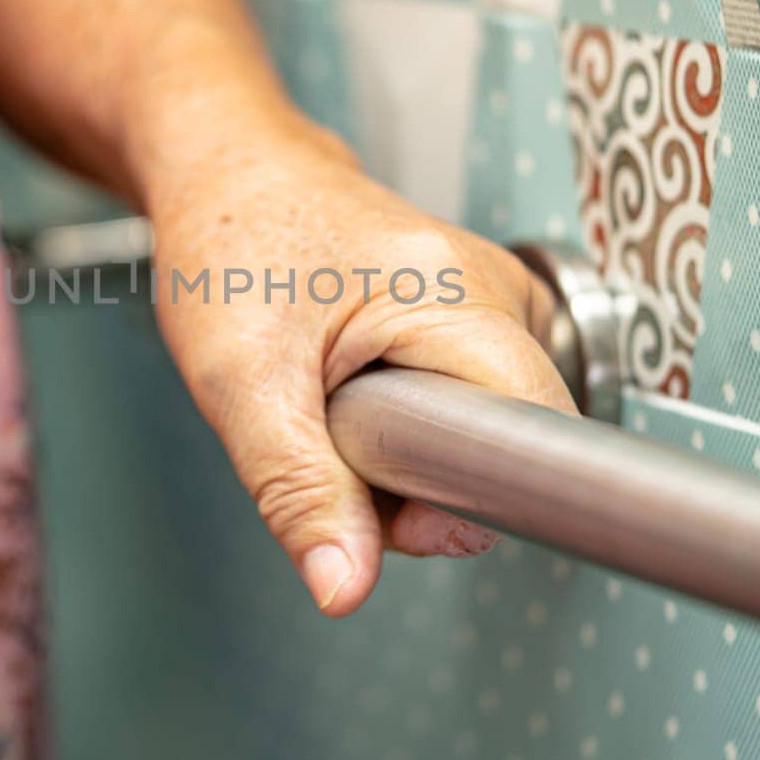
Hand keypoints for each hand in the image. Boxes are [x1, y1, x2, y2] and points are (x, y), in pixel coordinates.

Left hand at [148, 120, 575, 616]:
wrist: (228, 171)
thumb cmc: (230, 244)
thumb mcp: (241, 379)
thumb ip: (296, 489)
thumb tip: (343, 589)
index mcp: (459, 294)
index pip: (532, 439)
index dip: (465, 498)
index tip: (393, 503)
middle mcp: (500, 289)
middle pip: (510, 445)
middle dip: (420, 481)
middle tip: (333, 436)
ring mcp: (496, 298)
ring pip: (488, 434)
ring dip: (410, 456)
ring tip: (339, 399)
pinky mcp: (479, 313)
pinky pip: (473, 406)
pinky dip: (413, 425)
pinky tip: (360, 390)